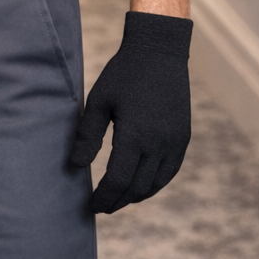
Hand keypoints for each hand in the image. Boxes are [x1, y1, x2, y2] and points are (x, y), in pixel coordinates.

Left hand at [70, 11, 191, 213]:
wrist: (159, 52)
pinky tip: (142, 185)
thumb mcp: (99, 102)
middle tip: (102, 207)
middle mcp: (158, 144)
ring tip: (118, 199)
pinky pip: (170, 171)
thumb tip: (75, 166)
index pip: (117, 181)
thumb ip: (87, 136)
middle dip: (118, 201)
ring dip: (136, 196)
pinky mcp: (183, 137)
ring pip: (156, 184)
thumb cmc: (123, 74)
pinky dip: (155, 184)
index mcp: (135, 136)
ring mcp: (174, 142)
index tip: (91, 206)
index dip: (103, 197)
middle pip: (137, 187)